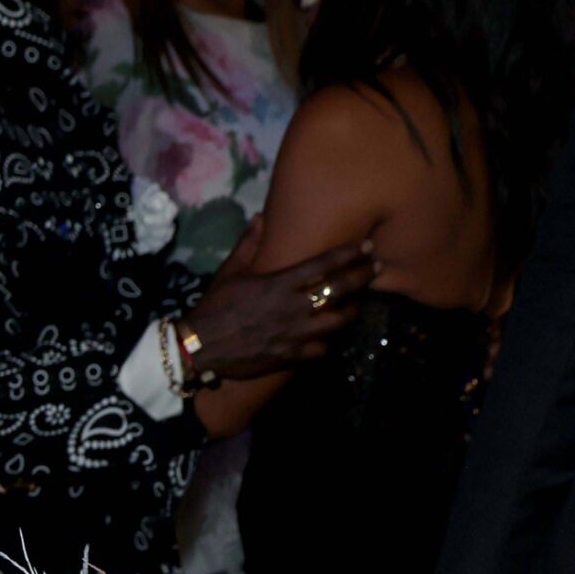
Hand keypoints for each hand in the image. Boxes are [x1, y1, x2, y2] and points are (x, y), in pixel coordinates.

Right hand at [181, 217, 379, 379]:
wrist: (199, 348)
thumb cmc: (214, 307)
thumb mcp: (229, 272)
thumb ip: (249, 244)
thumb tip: (261, 217)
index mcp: (279, 284)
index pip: (324, 264)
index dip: (350, 253)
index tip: (368, 245)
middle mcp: (293, 308)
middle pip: (340, 290)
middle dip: (363, 276)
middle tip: (375, 268)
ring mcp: (294, 334)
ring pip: (338, 321)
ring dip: (352, 311)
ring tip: (356, 304)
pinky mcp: (289, 356)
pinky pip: (321, 349)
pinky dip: (329, 342)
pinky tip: (330, 337)